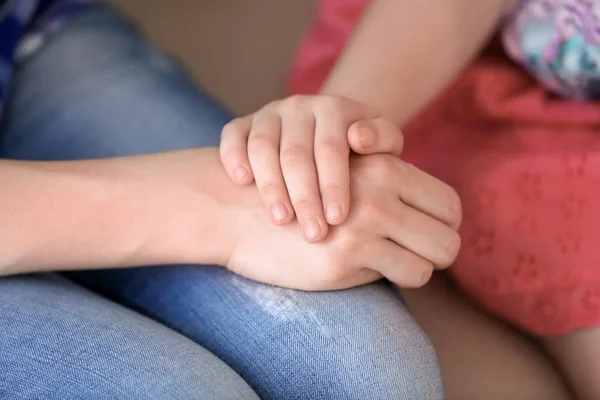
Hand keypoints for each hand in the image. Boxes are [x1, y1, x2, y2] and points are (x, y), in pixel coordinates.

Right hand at [219, 95, 403, 242]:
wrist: (328, 139)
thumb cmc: (361, 155)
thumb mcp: (383, 147)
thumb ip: (382, 142)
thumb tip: (360, 138)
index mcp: (335, 109)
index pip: (331, 148)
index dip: (334, 184)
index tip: (338, 219)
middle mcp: (299, 106)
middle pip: (296, 154)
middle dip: (304, 197)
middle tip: (313, 234)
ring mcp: (269, 114)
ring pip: (262, 148)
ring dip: (271, 186)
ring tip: (281, 220)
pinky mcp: (243, 124)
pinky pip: (232, 136)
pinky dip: (234, 157)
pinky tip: (242, 182)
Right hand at [224, 152, 461, 289]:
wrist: (236, 211)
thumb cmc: (296, 196)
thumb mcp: (345, 177)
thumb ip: (388, 191)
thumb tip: (434, 227)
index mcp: (384, 165)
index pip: (449, 203)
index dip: (447, 225)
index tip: (429, 237)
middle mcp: (380, 190)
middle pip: (449, 238)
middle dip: (440, 252)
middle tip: (415, 254)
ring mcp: (364, 226)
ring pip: (432, 262)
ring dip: (414, 267)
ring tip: (385, 261)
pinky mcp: (344, 259)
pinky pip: (405, 276)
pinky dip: (393, 277)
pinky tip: (362, 267)